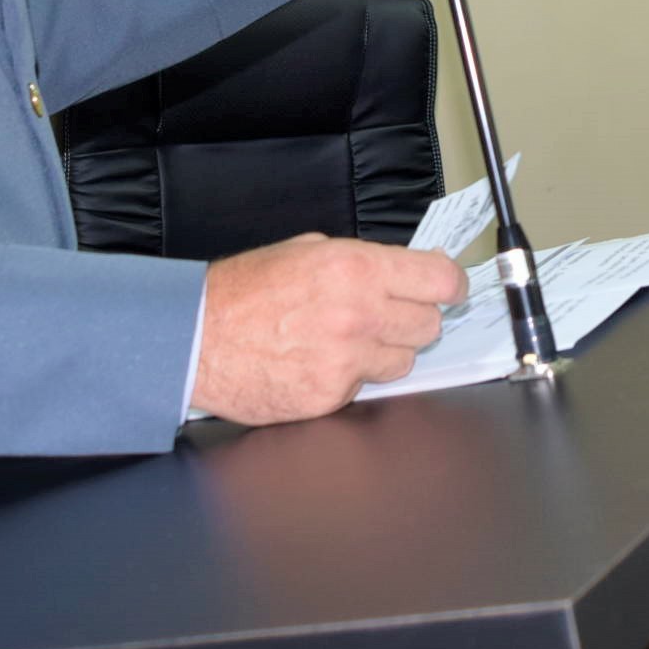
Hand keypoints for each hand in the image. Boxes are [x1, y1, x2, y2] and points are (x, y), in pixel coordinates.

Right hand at [191, 234, 463, 424]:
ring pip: (403, 361)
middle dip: (413, 318)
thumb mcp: (306, 251)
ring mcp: (346, 360)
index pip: (439, 279)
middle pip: (429, 324)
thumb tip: (404, 271)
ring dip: (384, 352)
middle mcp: (358, 314)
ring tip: (343, 340)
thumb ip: (360, 261)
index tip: (451, 290)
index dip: (450, 285)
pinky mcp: (331, 396)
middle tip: (386, 315)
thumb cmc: (243, 292)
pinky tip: (317, 362)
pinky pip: (365, 388)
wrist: (196, 337)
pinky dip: (349, 379)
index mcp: (355, 269)